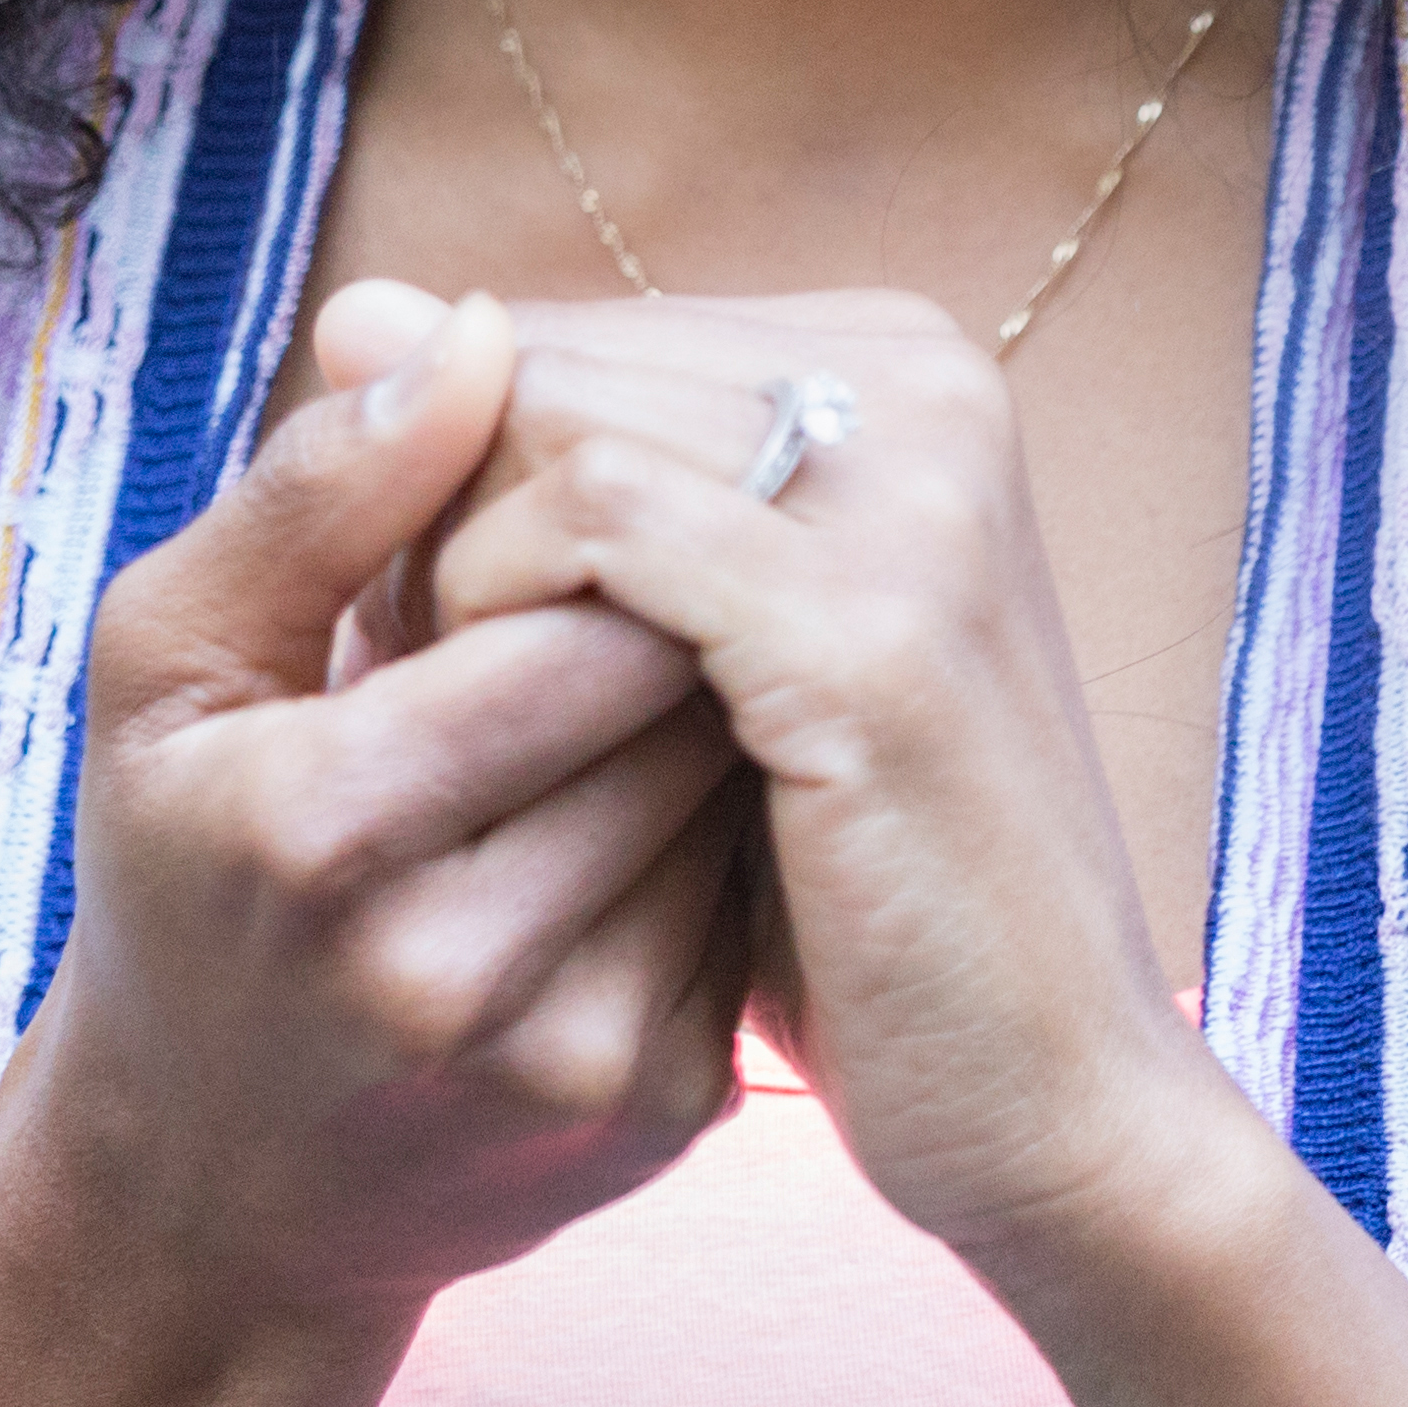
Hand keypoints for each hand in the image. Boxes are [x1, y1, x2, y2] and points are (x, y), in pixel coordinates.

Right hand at [0, 282, 755, 1352]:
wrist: (215, 1184)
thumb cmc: (182, 864)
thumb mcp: (166, 665)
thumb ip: (316, 495)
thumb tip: (476, 328)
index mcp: (313, 833)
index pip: (562, 625)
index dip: (596, 535)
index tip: (574, 500)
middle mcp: (448, 970)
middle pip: (672, 707)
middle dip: (667, 609)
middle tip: (638, 567)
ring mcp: (568, 1062)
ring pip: (730, 797)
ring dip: (705, 714)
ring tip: (636, 682)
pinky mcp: (656, 1117)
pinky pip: (748, 900)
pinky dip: (716, 831)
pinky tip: (634, 814)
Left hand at [414, 289, 1252, 1274]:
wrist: (1050, 1095)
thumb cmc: (855, 885)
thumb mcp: (709, 644)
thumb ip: (563, 474)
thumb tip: (357, 311)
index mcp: (898, 368)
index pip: (572, 337)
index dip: (459, 489)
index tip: (446, 640)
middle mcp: (927, 385)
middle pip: (549, 364)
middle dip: (442, 528)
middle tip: (429, 693)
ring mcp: (915, 491)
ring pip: (551, 422)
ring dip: (457, 579)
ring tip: (460, 727)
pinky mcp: (871, 621)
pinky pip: (597, 520)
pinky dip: (503, 618)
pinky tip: (500, 745)